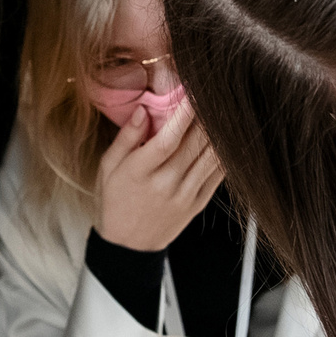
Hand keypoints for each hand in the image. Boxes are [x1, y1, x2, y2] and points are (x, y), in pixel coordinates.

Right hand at [94, 98, 221, 251]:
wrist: (128, 245)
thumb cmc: (115, 201)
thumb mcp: (108, 167)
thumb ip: (126, 138)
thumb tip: (143, 110)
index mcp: (139, 173)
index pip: (167, 139)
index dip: (184, 114)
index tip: (194, 91)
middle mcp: (166, 184)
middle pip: (194, 144)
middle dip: (207, 115)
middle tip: (213, 92)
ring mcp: (185, 195)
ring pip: (211, 157)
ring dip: (220, 131)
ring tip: (224, 109)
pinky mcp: (198, 203)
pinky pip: (218, 174)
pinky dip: (224, 153)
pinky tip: (227, 136)